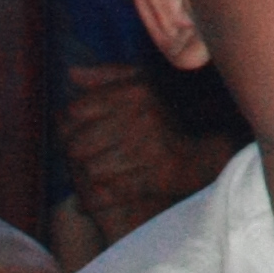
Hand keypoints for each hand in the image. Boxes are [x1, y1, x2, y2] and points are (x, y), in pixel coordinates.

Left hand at [59, 63, 233, 244]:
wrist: (208, 148)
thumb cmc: (168, 111)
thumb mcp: (141, 83)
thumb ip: (105, 76)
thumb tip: (71, 74)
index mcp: (134, 91)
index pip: (74, 112)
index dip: (65, 126)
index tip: (69, 133)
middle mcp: (141, 116)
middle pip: (78, 144)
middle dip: (72, 154)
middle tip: (76, 157)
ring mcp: (150, 147)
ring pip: (91, 170)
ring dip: (84, 177)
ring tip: (88, 174)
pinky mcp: (157, 175)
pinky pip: (110, 192)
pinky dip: (98, 197)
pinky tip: (96, 194)